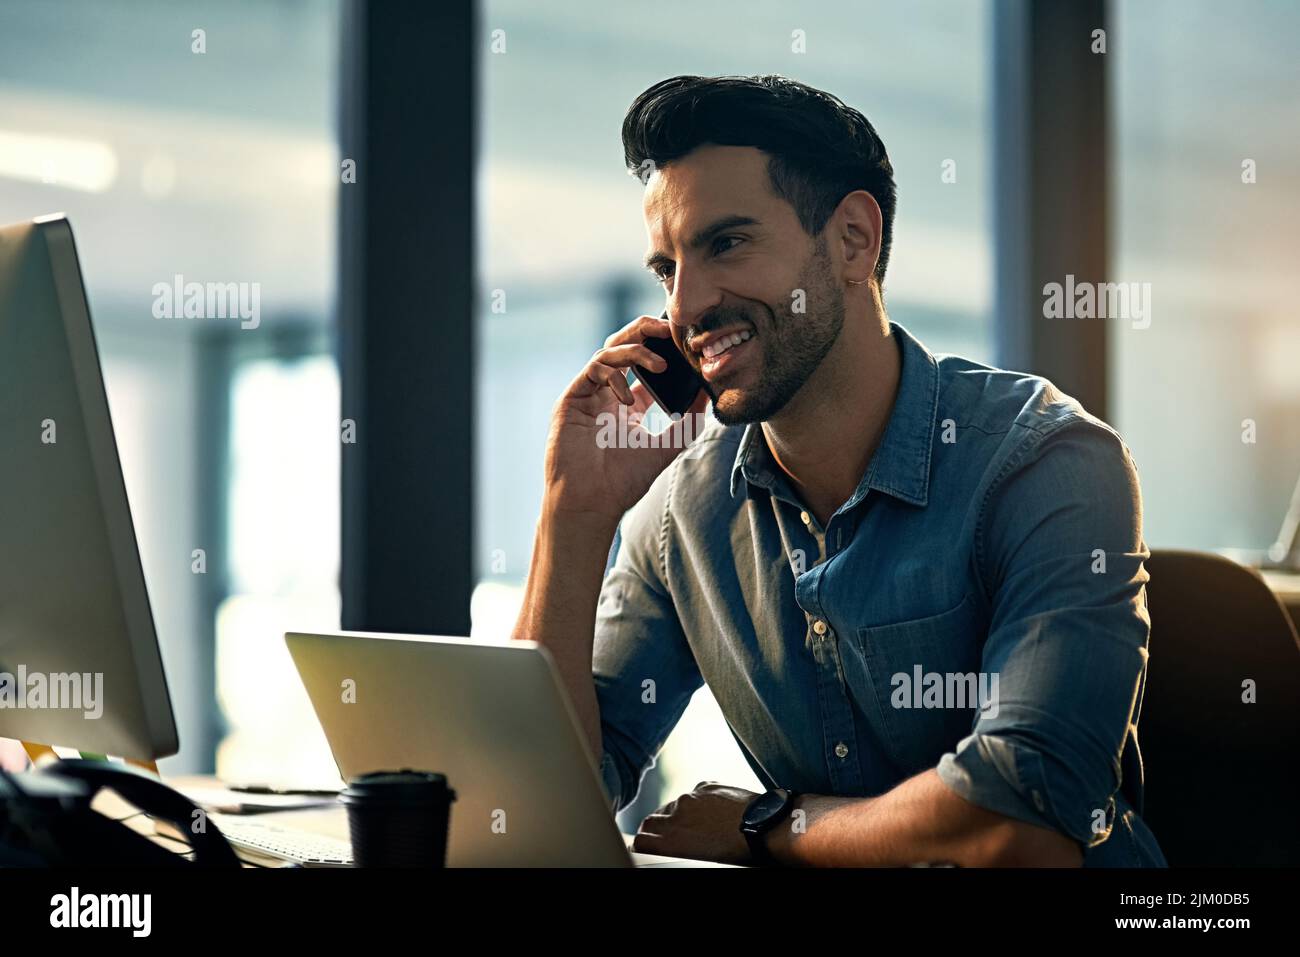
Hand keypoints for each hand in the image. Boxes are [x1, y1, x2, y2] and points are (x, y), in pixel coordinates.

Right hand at [542, 314, 709, 520]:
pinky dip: (614, 376)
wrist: (591, 503)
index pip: (644, 367)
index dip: (664, 351)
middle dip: (646, 332)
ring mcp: (588, 395)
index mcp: (626, 405)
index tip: (685, 346)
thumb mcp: (666, 447)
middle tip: (669, 329)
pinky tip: (629, 401)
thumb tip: (708, 396)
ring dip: (636, 351)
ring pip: (609, 351)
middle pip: (624, 347)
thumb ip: (688, 422)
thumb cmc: (622, 482)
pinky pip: (594, 369)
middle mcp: (606, 395)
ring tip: (660, 364)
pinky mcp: (572, 398)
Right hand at [632, 782, 759, 865]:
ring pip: (673, 805)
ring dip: (678, 814)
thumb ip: (674, 848)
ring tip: (695, 825)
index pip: (641, 839)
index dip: (643, 843)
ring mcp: (690, 798)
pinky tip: (714, 812)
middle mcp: (675, 815)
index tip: (647, 846)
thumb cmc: (736, 853)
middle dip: (654, 828)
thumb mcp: (697, 858)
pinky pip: (695, 794)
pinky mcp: (707, 786)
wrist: (764, 829)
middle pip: (651, 821)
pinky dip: (699, 802)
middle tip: (665, 836)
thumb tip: (665, 845)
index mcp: (670, 839)